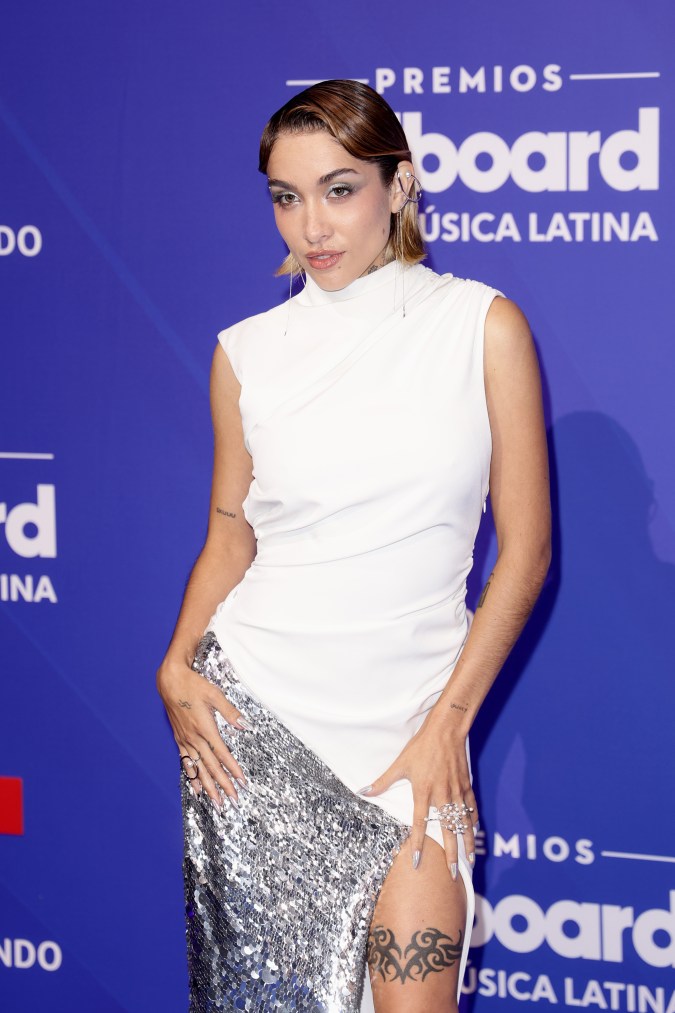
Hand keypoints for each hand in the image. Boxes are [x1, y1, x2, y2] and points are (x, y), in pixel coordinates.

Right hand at [156, 656, 250, 810]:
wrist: (170, 681)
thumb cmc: (193, 685)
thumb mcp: (215, 694)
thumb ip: (230, 712)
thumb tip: (245, 725)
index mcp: (205, 728)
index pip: (222, 755)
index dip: (233, 770)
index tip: (242, 783)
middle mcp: (194, 739)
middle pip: (211, 767)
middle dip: (223, 786)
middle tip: (233, 801)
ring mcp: (185, 740)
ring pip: (199, 769)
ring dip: (209, 787)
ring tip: (217, 802)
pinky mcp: (179, 739)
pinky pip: (186, 763)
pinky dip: (192, 777)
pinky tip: (196, 789)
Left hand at [357, 710, 477, 880]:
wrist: (446, 730)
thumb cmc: (421, 746)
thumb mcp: (400, 764)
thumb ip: (383, 782)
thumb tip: (364, 791)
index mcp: (423, 791)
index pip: (420, 824)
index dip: (418, 844)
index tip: (417, 862)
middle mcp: (441, 795)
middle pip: (447, 830)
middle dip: (451, 853)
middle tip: (453, 873)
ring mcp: (456, 791)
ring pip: (462, 823)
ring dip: (466, 842)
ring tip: (469, 860)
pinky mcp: (465, 785)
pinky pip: (471, 808)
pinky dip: (473, 822)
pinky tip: (474, 832)